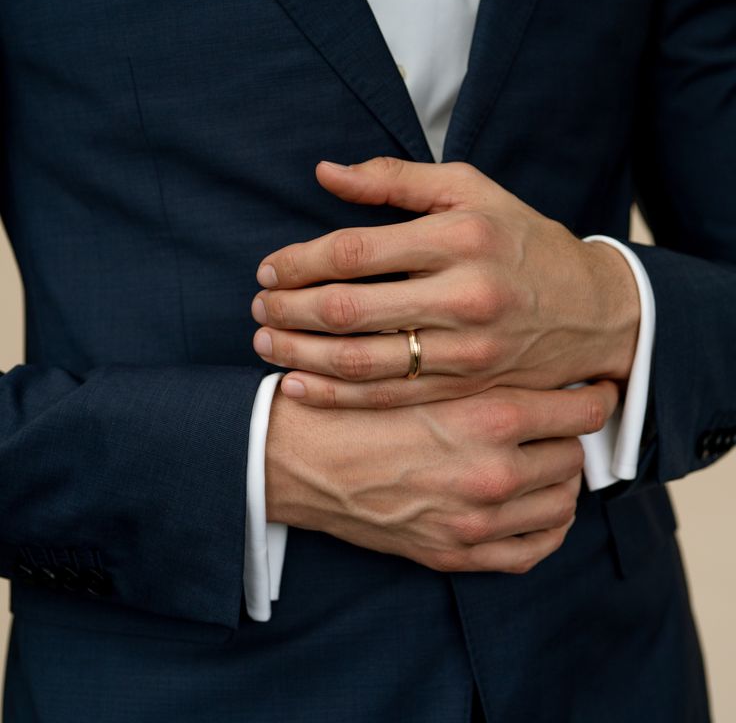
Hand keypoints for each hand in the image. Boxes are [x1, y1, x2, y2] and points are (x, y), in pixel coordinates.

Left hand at [251, 158, 639, 408]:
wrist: (592, 311)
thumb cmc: (523, 240)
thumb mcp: (471, 191)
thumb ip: (395, 180)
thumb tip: (325, 172)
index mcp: (460, 237)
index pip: (356, 250)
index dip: (300, 260)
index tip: (268, 267)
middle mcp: (463, 295)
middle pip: (350, 308)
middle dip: (290, 307)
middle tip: (258, 304)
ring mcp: (465, 350)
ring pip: (362, 360)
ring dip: (301, 352)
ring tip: (265, 341)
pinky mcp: (465, 388)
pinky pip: (389, 397)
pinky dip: (337, 395)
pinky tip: (298, 386)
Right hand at [265, 380, 617, 572]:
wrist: (299, 459)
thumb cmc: (354, 408)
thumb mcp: (423, 373)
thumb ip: (484, 374)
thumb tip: (541, 376)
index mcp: (487, 417)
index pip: (582, 411)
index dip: (596, 397)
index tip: (596, 391)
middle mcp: (493, 472)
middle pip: (573, 456)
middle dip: (567, 436)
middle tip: (554, 423)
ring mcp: (477, 521)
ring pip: (562, 502)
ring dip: (559, 479)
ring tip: (542, 461)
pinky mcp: (457, 553)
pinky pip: (533, 549)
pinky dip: (546, 527)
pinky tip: (537, 507)